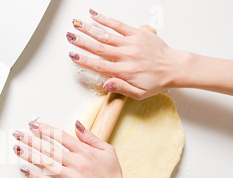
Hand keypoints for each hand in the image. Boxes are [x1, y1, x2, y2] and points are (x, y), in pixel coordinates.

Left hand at [13, 120, 131, 177]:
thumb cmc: (112, 174)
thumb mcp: (107, 150)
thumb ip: (90, 137)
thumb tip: (77, 124)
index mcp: (85, 151)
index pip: (60, 136)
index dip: (45, 129)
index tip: (33, 125)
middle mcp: (76, 163)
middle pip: (49, 149)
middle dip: (31, 140)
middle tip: (18, 134)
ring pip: (46, 164)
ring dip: (29, 155)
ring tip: (16, 148)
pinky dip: (35, 176)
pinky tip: (24, 170)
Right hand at [66, 9, 182, 99]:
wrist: (174, 67)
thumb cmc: (156, 81)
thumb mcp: (139, 94)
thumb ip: (121, 89)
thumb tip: (106, 85)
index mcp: (124, 71)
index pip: (99, 65)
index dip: (84, 60)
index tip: (73, 56)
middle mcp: (126, 56)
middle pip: (99, 47)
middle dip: (82, 42)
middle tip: (69, 36)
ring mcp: (131, 43)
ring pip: (105, 35)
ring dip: (89, 29)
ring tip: (76, 24)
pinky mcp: (136, 34)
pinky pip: (118, 25)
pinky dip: (105, 20)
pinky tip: (94, 15)